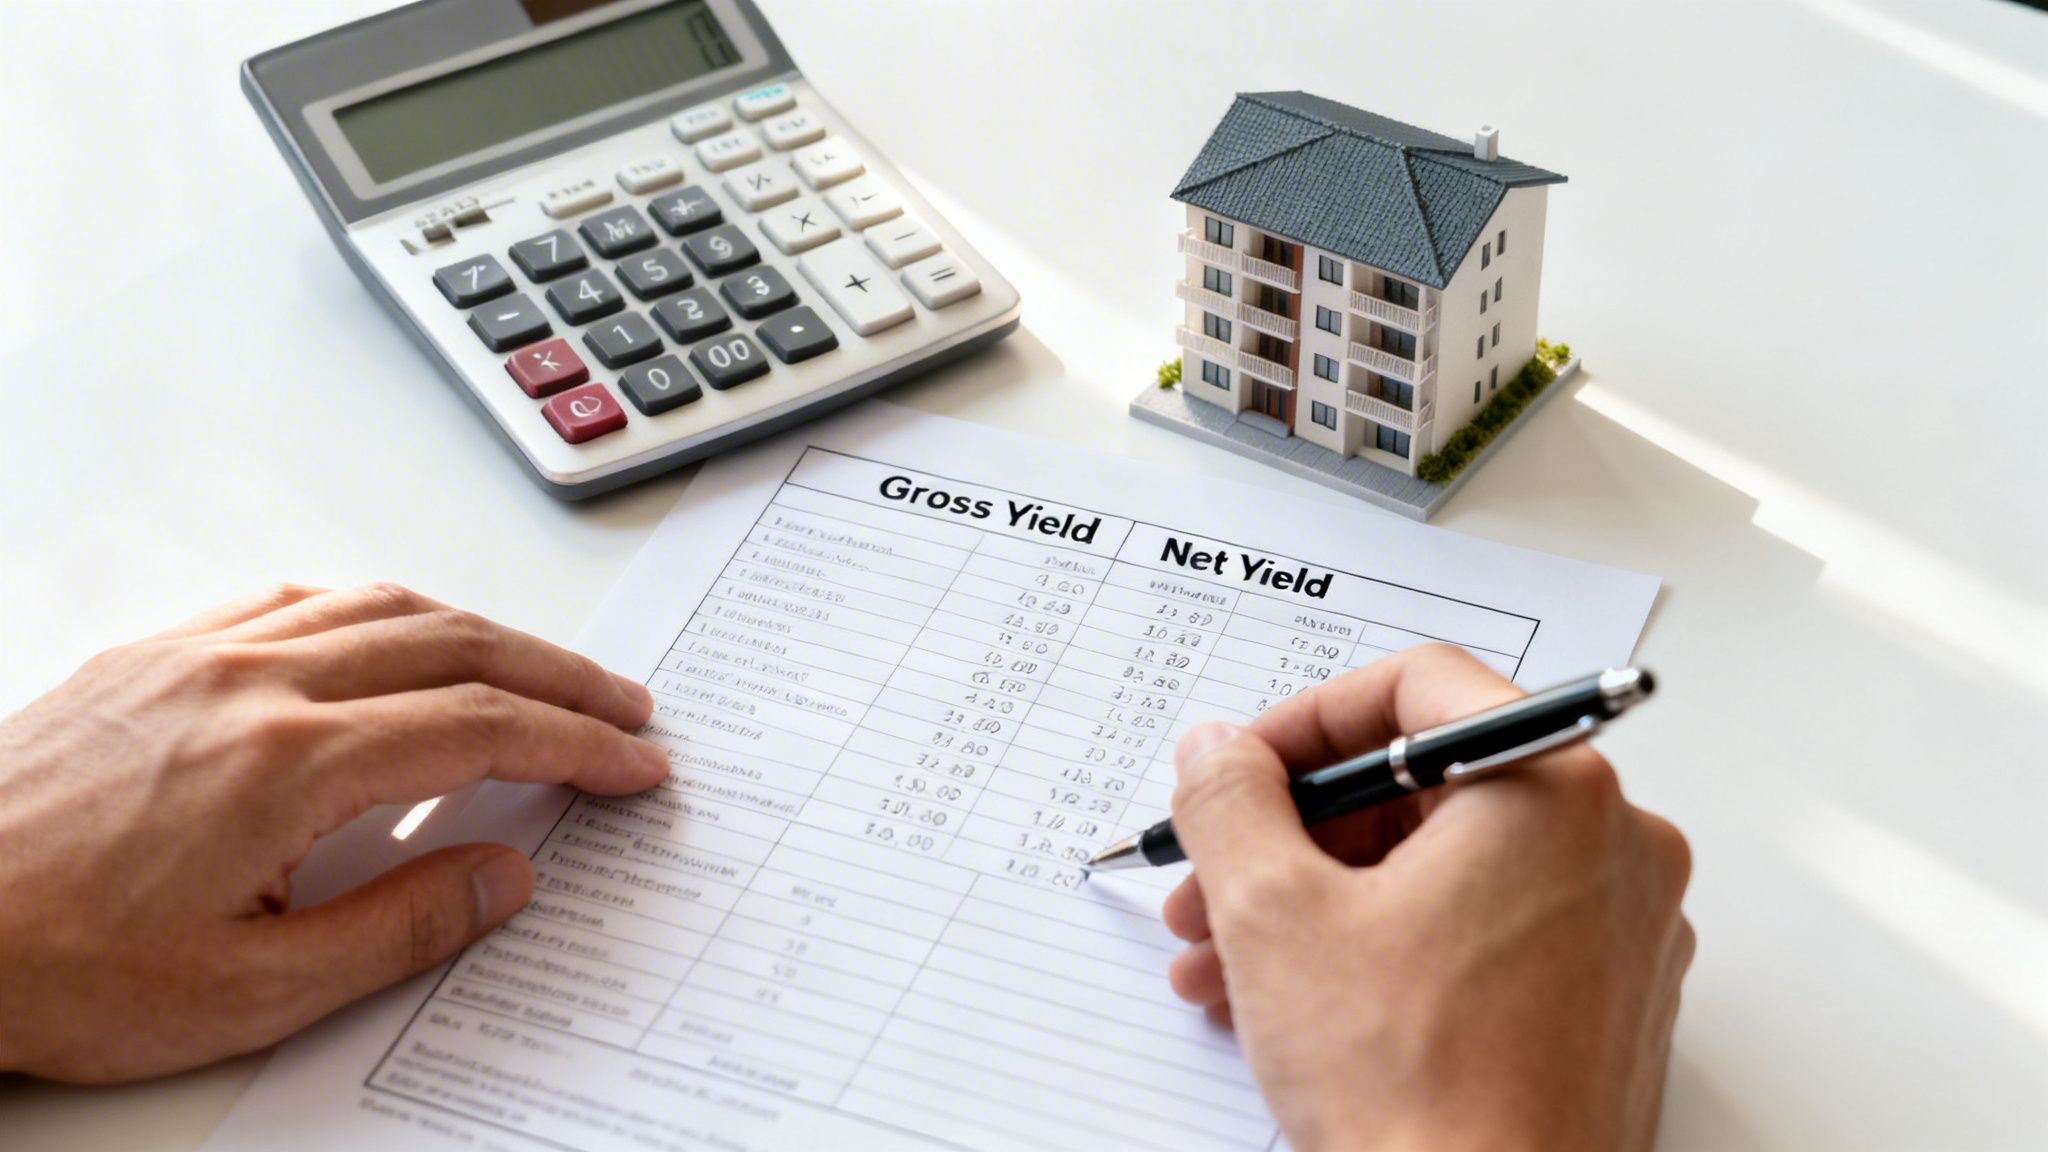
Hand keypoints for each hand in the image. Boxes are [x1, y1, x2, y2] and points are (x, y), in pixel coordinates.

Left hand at [0, 583, 668, 1082]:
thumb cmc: (55, 968)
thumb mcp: (247, 993)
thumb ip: (399, 928)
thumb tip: (506, 878)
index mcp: (286, 764)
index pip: (478, 728)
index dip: (575, 742)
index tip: (633, 761)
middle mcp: (250, 683)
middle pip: (450, 644)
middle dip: (557, 674)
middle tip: (623, 708)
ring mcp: (196, 656)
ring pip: (378, 604)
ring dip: (479, 629)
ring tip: (537, 667)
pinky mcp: (149, 655)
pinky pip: (291, 598)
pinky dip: (375, 608)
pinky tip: (392, 634)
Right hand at [1163, 646, 1692, 1151]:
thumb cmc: (1416, 1094)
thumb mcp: (1274, 917)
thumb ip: (1233, 801)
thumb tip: (1219, 752)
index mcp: (1554, 791)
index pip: (1419, 686)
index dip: (1305, 721)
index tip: (1243, 770)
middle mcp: (1613, 845)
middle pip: (1426, 787)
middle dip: (1295, 834)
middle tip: (1214, 876)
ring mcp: (1621, 929)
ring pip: (1444, 870)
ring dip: (1321, 901)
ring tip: (1228, 961)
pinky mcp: (1606, 1002)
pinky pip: (1481, 934)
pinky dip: (1386, 949)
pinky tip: (1296, 1003)